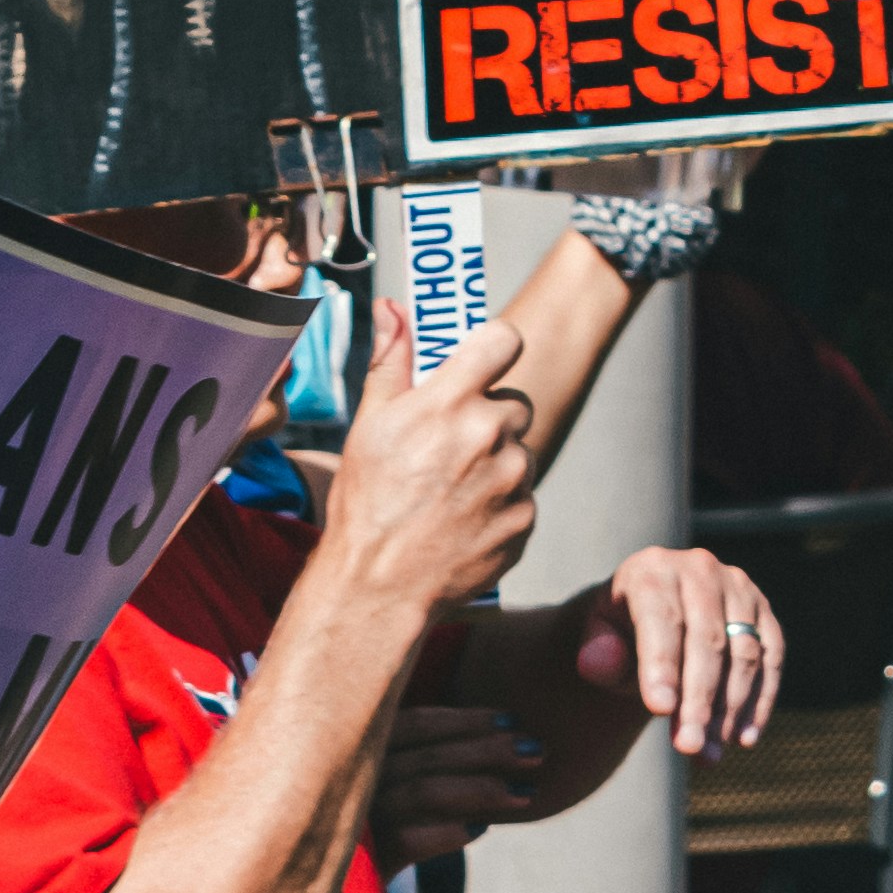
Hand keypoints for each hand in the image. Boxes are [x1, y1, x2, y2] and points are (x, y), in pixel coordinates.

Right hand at [324, 305, 537, 614]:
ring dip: (497, 462)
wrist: (379, 585)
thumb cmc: (367, 502)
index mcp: (449, 402)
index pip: (504, 340)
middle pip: (514, 401)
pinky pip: (523, 496)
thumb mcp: (370, 424)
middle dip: (489, 416)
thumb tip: (394, 308)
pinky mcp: (525, 519)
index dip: (494, 347)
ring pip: (520, 451)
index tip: (483, 361)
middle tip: (451, 445)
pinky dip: (501, 503)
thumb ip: (391, 360)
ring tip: (451, 489)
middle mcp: (489, 434)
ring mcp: (513, 480)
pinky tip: (464, 519)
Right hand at [371, 700, 544, 866]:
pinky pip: (408, 839)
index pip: (416, 723)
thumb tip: (504, 735)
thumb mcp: (391, 781)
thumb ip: (427, 757)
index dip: (467, 720)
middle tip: (537, 749)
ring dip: (480, 789)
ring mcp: (357, 819)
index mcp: (360, 750)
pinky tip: (482, 829)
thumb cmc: (377, 822)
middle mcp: (354, 778)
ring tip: (526, 792)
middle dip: (487, 749)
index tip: (513, 718)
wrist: (328, 886)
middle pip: (427, 754)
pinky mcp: (363, 864)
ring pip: (424, 791)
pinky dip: (448, 831)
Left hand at [573, 546, 782, 761]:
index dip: (662, 666)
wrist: (653, 612)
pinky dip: (760, 702)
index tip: (659, 711)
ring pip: (744, 654)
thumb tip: (602, 663)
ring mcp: (738, 588)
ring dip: (729, 710)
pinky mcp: (764, 612)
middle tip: (687, 747)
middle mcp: (700, 570)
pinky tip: (743, 739)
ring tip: (708, 753)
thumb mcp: (598, 639)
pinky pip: (771, 659)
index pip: (660, 619)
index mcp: (651, 570)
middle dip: (698, 700)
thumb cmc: (621, 632)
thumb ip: (597, 652)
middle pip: (707, 641)